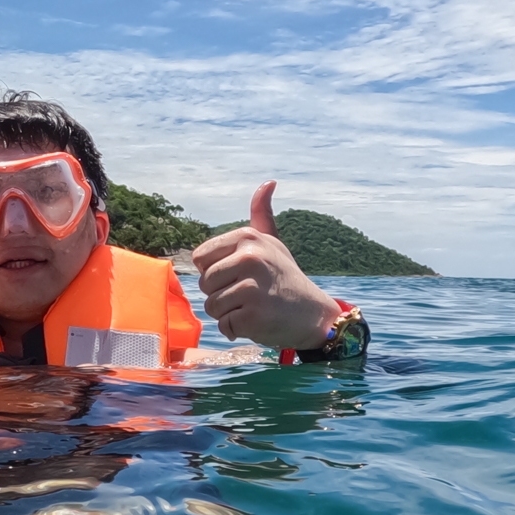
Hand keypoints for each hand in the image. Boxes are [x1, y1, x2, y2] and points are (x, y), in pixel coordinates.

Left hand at [192, 182, 341, 349]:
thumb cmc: (285, 278)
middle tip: (248, 295)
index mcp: (248, 238)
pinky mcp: (254, 315)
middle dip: (220, 295)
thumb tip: (268, 183)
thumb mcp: (272, 243)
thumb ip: (262, 215)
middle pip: (204, 283)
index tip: (239, 274)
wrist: (314, 315)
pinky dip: (235, 331)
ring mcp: (252, 287)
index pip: (200, 258)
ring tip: (253, 307)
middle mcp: (250, 258)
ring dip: (227, 314)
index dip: (215, 271)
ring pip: (211, 307)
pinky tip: (257, 322)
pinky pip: (224, 326)